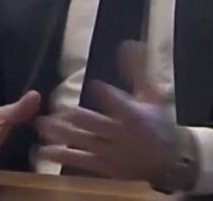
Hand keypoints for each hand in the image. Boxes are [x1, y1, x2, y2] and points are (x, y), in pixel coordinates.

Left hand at [35, 41, 180, 180]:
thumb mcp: (152, 97)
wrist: (170, 163)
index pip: (118, 101)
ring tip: (42, 125)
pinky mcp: (105, 168)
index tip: (95, 84)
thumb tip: (129, 45)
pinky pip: (81, 162)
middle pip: (93, 123)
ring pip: (82, 142)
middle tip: (55, 109)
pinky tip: (44, 150)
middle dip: (72, 116)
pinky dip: (62, 155)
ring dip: (61, 134)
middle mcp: (120, 134)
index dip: (106, 92)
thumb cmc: (159, 124)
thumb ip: (137, 72)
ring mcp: (111, 153)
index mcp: (133, 115)